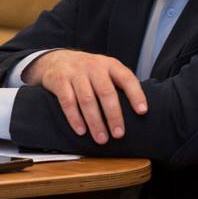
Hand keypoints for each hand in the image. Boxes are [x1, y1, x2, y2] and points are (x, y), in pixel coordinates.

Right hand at [22, 50, 146, 144]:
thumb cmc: (87, 71)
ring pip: (87, 100)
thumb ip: (118, 84)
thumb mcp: (105, 70)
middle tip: (118, 134)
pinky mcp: (60, 80)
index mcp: (110, 64)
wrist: (55, 59)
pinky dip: (75, 118)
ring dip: (95, 122)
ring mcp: (75, 73)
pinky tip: (81, 131)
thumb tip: (138, 110)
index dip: (136, 95)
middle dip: (113, 115)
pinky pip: (68, 102)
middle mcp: (94, 66)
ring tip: (101, 139)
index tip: (142, 112)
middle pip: (106, 92)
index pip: (127, 78)